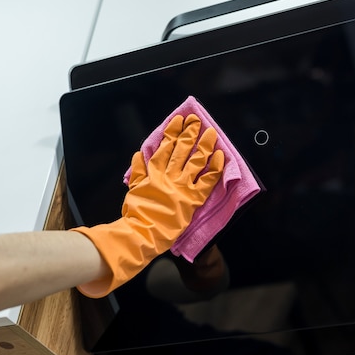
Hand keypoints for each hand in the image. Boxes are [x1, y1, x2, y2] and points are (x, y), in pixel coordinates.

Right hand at [71, 114, 223, 297]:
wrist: (142, 233)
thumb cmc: (136, 214)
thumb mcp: (133, 189)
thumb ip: (137, 171)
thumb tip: (138, 154)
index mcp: (153, 172)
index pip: (165, 147)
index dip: (172, 132)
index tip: (179, 120)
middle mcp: (169, 175)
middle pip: (181, 149)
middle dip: (189, 132)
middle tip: (196, 120)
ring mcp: (182, 186)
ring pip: (196, 160)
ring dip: (204, 145)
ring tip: (211, 132)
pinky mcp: (193, 199)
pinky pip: (208, 181)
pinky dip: (215, 168)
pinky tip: (220, 156)